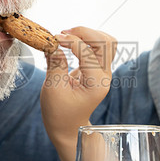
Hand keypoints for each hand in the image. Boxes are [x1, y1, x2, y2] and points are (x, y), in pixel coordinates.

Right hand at [40, 27, 116, 160]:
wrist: (68, 127)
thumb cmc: (59, 113)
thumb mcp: (53, 89)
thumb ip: (55, 64)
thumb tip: (52, 43)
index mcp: (96, 84)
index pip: (88, 52)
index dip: (70, 41)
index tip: (54, 39)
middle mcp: (104, 76)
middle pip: (106, 42)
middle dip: (85, 33)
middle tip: (64, 34)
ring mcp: (104, 73)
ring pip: (107, 42)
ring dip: (88, 35)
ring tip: (68, 36)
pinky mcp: (98, 70)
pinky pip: (100, 48)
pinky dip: (87, 40)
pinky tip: (71, 42)